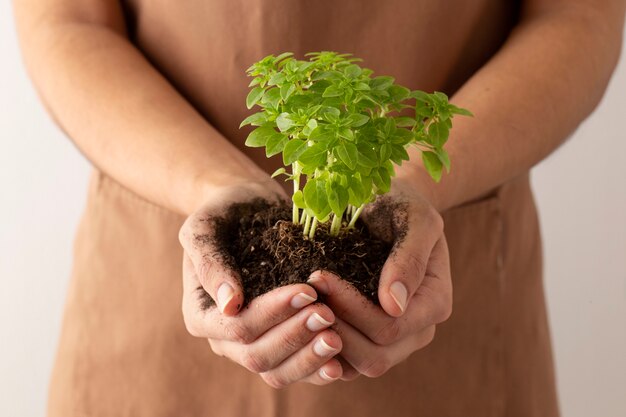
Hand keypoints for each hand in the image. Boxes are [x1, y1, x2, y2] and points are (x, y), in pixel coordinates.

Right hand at [179, 180, 343, 386]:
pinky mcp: (277, 343)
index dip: (274, 313)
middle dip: (295, 337)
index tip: (308, 290)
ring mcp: (252, 345)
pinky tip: (341, 360)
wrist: (248, 209)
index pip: (238, 328)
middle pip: (258, 356)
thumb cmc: (225, 213)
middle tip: (329, 314)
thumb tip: (229, 306)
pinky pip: (295, 369)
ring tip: (338, 337)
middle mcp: (224, 339)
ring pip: (277, 372)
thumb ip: (211, 263)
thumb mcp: (207, 227)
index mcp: (202, 315)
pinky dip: (317, 368)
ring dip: (309, 357)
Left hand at [308, 181, 451, 379]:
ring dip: (326, 341)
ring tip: (302, 305)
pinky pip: (347, 363)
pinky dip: (323, 350)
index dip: (351, 308)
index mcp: (434, 303)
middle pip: (376, 356)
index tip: (319, 275)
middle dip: (335, 327)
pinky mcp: (371, 339)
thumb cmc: (401, 204)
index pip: (390, 326)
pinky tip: (303, 320)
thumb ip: (410, 257)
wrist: (388, 203)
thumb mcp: (414, 218)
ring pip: (360, 366)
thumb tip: (394, 305)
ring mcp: (396, 340)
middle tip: (305, 294)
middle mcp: (418, 329)